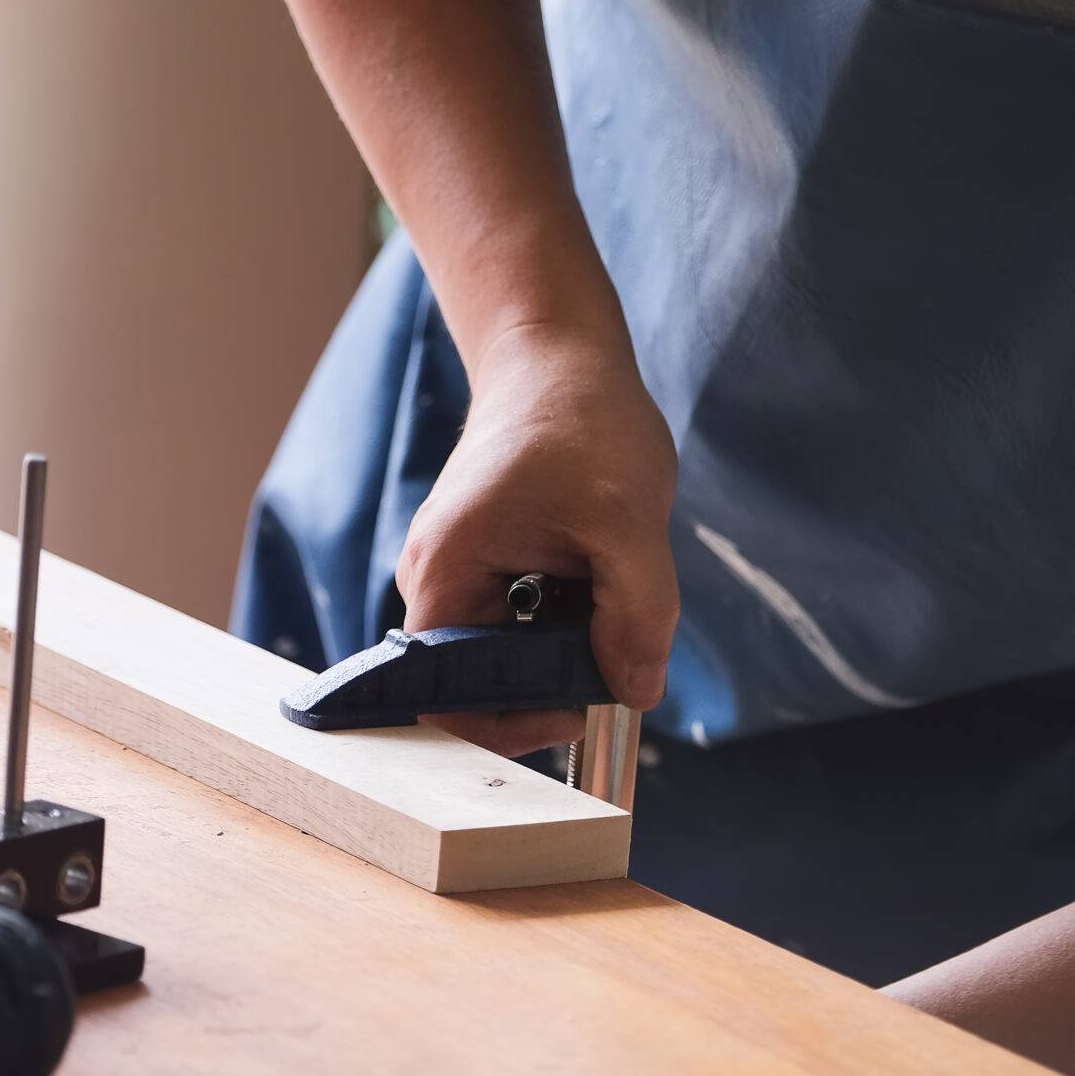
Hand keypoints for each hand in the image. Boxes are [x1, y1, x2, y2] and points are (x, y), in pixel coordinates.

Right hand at [398, 322, 678, 757]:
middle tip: (614, 660)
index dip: (503, 724)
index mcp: (445, 572)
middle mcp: (436, 579)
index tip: (575, 713)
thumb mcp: (628, 521)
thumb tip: (636, 694)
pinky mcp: (487, 560)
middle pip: (479, 679)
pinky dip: (565, 618)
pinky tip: (599, 580)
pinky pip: (521, 619)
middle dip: (548, 684)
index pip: (441, 695)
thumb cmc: (581, 418)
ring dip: (563, 648)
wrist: (558, 351)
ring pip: (509, 650)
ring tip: (610, 601)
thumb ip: (638, 616)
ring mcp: (459, 569)